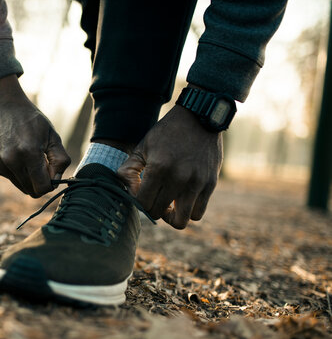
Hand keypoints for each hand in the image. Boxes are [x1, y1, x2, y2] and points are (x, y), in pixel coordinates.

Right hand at [0, 76, 70, 197]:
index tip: (51, 172)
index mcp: (29, 152)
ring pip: (21, 186)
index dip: (50, 184)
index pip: (42, 188)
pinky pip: (11, 178)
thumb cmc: (32, 121)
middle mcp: (11, 160)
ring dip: (28, 177)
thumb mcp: (53, 136)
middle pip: (31, 190)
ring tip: (28, 156)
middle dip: (39, 182)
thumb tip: (56, 180)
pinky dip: (17, 171)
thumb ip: (60, 160)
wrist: (4, 107)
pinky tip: (16, 154)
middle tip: (41, 164)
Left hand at [118, 104, 222, 228]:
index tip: (140, 192)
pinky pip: (197, 213)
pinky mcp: (210, 185)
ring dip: (171, 216)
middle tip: (152, 197)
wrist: (200, 117)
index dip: (137, 201)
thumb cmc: (167, 133)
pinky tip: (182, 198)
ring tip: (168, 203)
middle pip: (158, 213)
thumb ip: (129, 170)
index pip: (143, 203)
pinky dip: (188, 211)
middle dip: (151, 208)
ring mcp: (197, 183)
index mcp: (159, 168)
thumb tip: (128, 191)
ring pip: (181, 221)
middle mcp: (179, 178)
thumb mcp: (143, 146)